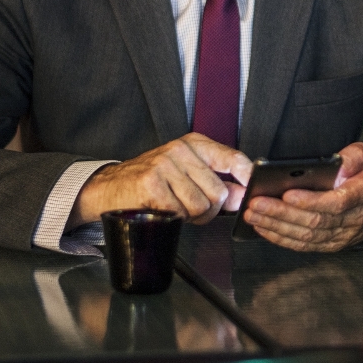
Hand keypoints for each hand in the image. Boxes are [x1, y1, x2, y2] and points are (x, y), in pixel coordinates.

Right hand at [68, 133, 252, 228]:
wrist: (110, 187)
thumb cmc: (153, 182)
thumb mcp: (187, 174)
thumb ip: (216, 182)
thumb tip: (241, 197)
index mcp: (193, 144)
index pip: (232, 158)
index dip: (246, 176)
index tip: (251, 189)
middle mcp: (180, 149)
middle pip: (218, 191)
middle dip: (210, 210)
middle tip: (193, 209)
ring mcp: (165, 164)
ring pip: (201, 205)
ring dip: (192, 216)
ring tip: (177, 208)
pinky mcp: (152, 183)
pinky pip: (180, 212)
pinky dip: (174, 218)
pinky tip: (163, 209)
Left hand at [242, 142, 362, 251]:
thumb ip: (354, 156)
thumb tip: (338, 164)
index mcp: (362, 195)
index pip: (336, 203)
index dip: (311, 201)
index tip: (287, 193)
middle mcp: (352, 220)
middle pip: (315, 222)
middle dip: (282, 213)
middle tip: (256, 203)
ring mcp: (341, 236)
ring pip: (306, 236)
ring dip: (276, 226)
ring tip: (253, 214)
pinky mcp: (330, 245)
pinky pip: (304, 245)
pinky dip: (281, 238)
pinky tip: (263, 227)